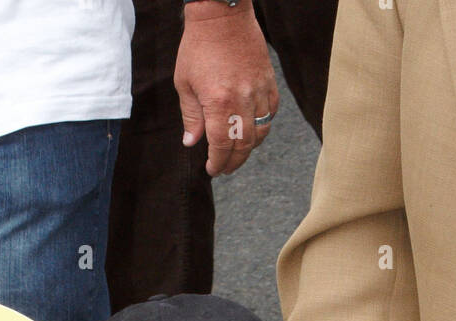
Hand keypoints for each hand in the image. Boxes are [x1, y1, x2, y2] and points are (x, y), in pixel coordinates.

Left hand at [176, 1, 278, 176]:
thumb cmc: (198, 46)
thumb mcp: (184, 83)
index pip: (221, 146)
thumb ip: (191, 116)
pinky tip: (251, 127)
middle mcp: (242, 100)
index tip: (212, 169)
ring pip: (261, 132)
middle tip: (225, 167)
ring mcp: (259, 90)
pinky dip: (262, 125)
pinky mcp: (268, 81)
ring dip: (249, 147)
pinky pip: (270, 112)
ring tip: (238, 152)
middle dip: (234, 161)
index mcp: (218, 102)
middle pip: (244, 145)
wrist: (222, 14)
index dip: (217, 163)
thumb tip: (192, 142)